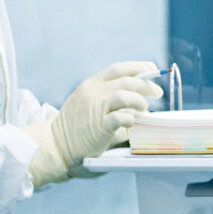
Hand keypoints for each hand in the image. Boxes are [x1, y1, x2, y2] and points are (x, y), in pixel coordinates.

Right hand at [25, 60, 161, 187]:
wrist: (56, 146)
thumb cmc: (76, 128)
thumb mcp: (88, 104)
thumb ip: (109, 98)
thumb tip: (140, 99)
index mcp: (90, 85)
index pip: (117, 69)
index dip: (138, 67)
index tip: (152, 70)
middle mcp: (92, 93)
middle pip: (126, 80)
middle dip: (146, 85)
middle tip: (157, 93)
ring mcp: (94, 109)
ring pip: (124, 95)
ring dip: (139, 101)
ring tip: (144, 109)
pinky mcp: (98, 127)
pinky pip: (120, 118)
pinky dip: (131, 119)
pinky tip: (132, 123)